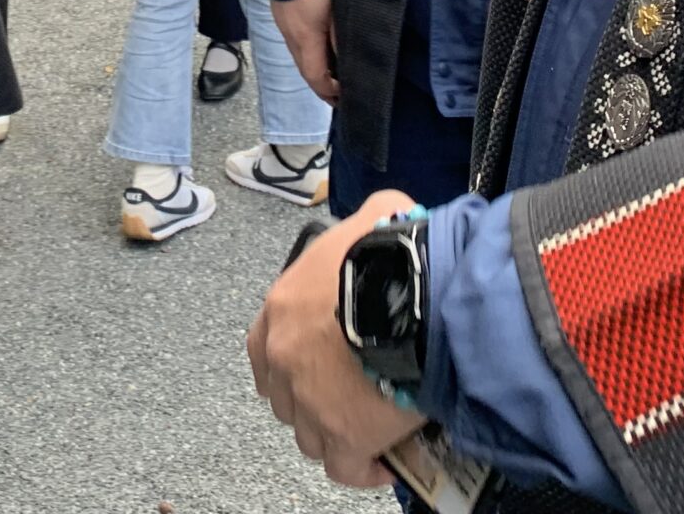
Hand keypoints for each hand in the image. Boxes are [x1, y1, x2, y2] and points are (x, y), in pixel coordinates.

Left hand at [249, 190, 427, 486]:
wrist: (418, 294)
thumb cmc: (396, 254)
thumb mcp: (379, 216)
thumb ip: (372, 223)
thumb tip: (390, 221)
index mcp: (283, 305)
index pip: (265, 344)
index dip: (287, 360)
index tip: (313, 366)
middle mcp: (284, 356)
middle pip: (285, 394)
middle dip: (311, 398)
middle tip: (349, 393)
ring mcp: (310, 401)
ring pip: (310, 434)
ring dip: (334, 432)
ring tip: (369, 424)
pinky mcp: (344, 436)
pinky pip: (345, 466)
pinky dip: (361, 466)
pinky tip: (383, 458)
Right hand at [272, 0, 339, 104]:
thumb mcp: (339, 9)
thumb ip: (342, 37)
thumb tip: (347, 61)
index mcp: (306, 38)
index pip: (315, 77)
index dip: (329, 91)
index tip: (345, 96)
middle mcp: (290, 36)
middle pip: (304, 70)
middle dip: (321, 85)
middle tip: (339, 94)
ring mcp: (283, 25)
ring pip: (299, 57)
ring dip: (314, 68)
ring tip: (332, 74)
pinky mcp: (281, 15)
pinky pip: (294, 43)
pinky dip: (308, 52)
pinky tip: (319, 48)